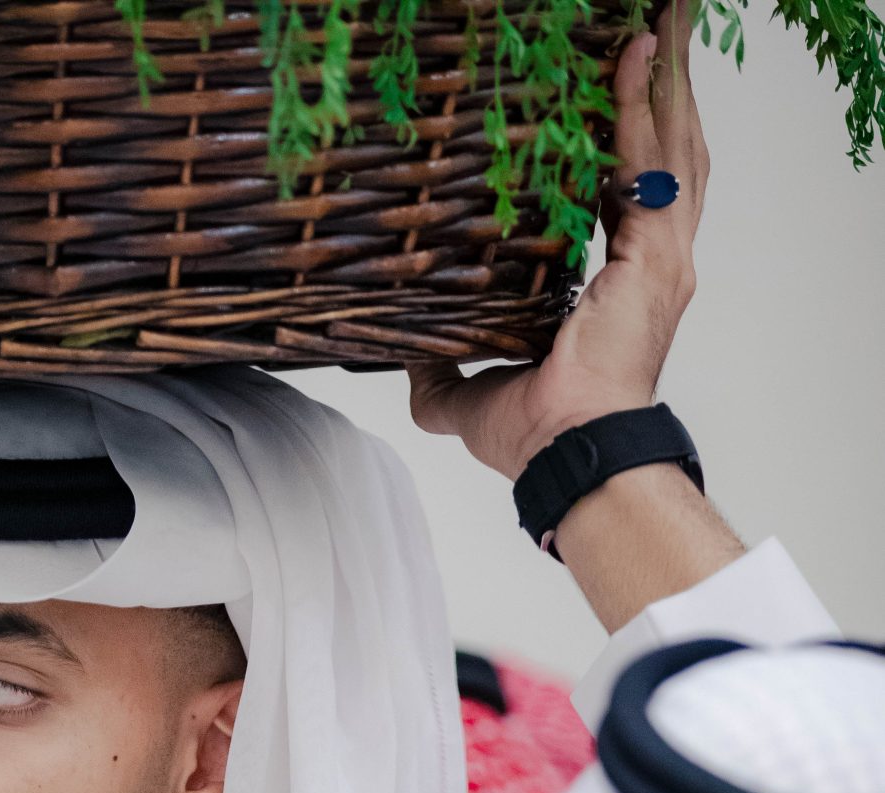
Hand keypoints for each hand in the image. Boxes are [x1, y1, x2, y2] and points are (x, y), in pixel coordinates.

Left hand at [407, 1, 709, 483]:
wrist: (573, 456)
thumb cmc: (541, 438)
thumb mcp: (474, 398)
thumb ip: (445, 377)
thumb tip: (412, 363)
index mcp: (622, 289)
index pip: (632, 192)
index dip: (627, 139)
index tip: (612, 88)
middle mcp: (654, 263)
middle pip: (669, 152)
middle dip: (662, 88)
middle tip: (650, 29)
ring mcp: (663, 255)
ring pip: (673, 142)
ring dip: (663, 78)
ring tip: (654, 21)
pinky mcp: (656, 254)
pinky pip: (648, 159)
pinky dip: (640, 104)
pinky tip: (631, 55)